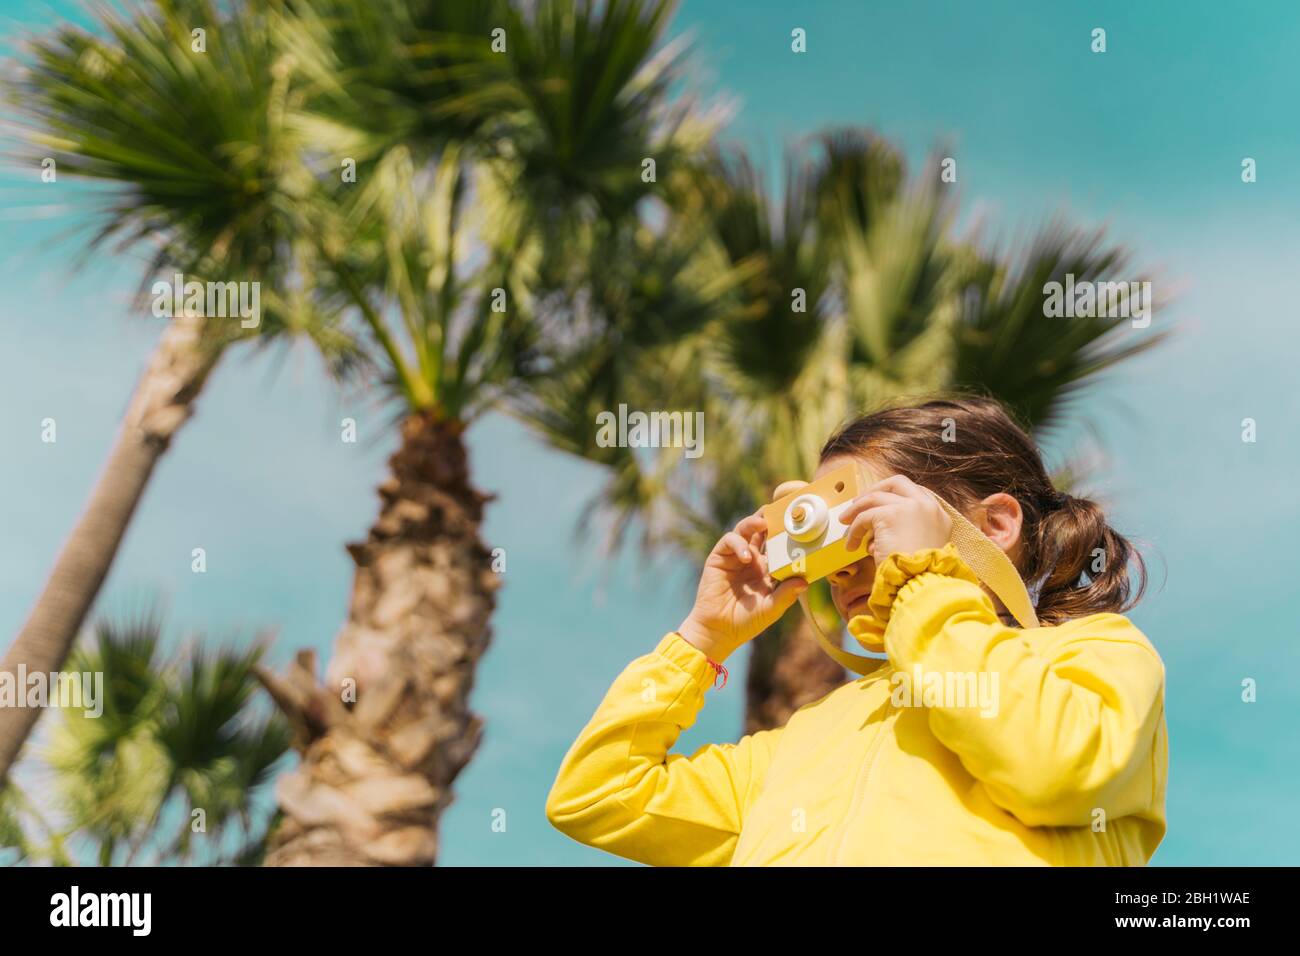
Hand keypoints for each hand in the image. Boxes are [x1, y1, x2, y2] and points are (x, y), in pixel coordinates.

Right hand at [677, 511, 808, 662]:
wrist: (719, 631)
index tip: (801, 525)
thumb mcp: (771, 609)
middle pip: (762, 531)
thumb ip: (785, 595)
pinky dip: (738, 544)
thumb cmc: (747, 622)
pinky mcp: (719, 557)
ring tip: (763, 523)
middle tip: (781, 510)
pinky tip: (746, 557)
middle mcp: (753, 558)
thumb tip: (805, 582)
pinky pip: (729, 541)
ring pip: (745, 529)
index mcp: (767, 568)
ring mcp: (736, 556)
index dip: (788, 534)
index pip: (779, 545)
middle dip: (771, 518)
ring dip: (754, 522)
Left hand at [839, 475, 951, 563]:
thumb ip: (908, 532)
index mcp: (940, 515)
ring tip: (845, 523)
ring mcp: (910, 506)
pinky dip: (854, 530)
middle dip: (875, 489)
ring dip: (857, 510)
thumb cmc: (918, 573)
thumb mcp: (921, 547)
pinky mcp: (890, 514)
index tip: (879, 503)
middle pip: (897, 482)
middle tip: (858, 503)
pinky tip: (851, 545)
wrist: (920, 581)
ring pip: (875, 498)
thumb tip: (877, 529)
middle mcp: (927, 506)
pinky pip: (864, 517)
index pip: (916, 492)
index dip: (895, 495)